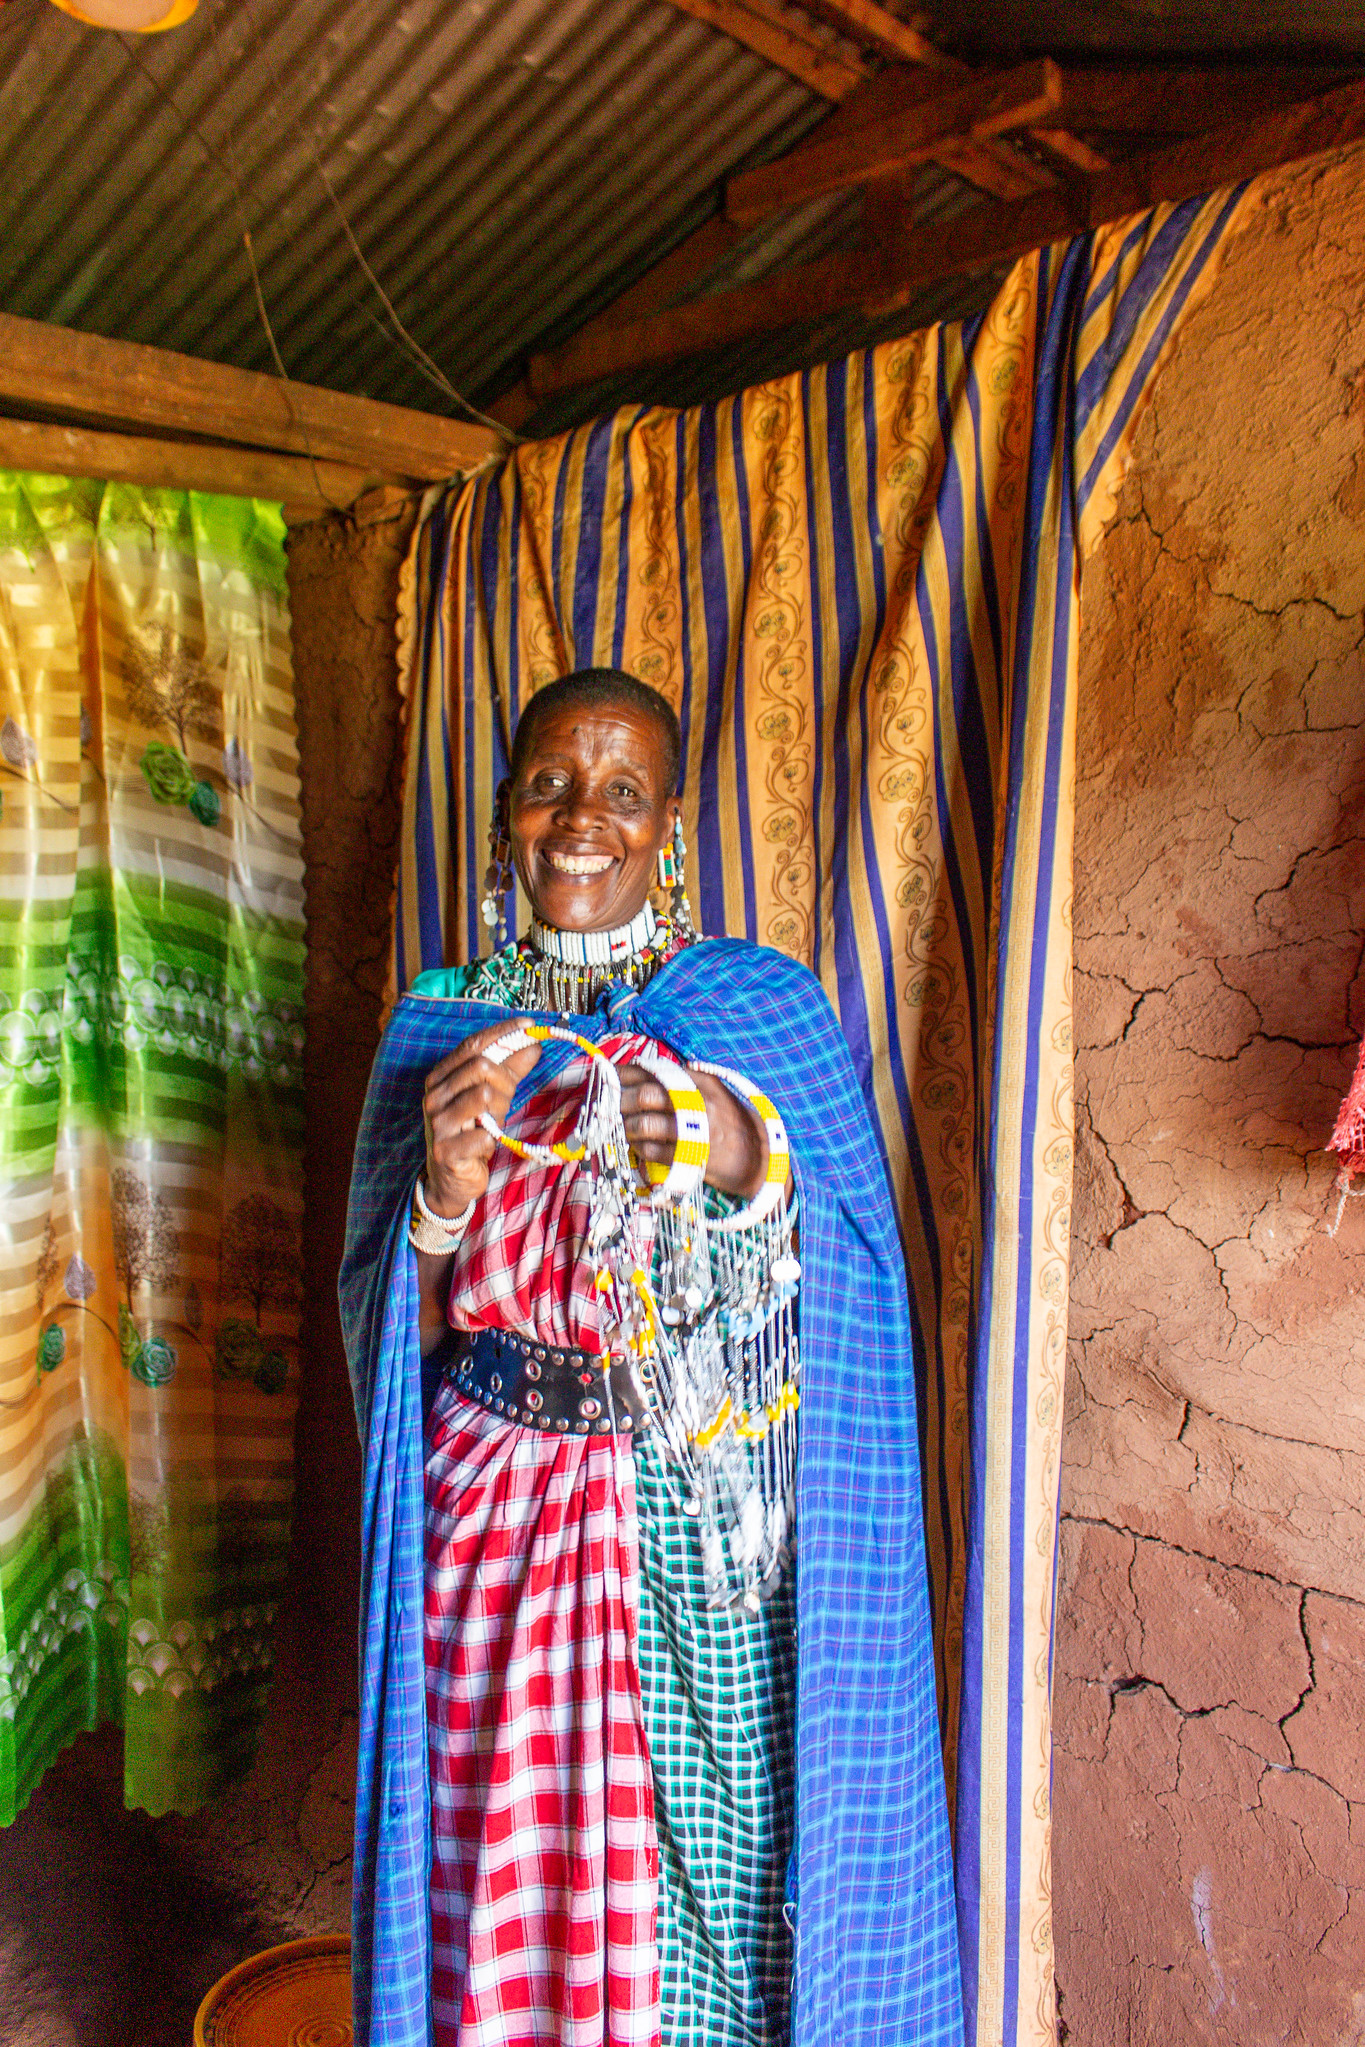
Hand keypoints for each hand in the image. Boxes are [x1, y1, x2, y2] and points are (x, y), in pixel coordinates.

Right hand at [421, 1023, 540, 1216]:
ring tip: (494, 1123)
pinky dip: (493, 1139)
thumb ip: (509, 1070)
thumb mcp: (490, 1098)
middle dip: (506, 1080)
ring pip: (485, 1095)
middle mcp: (434, 1095)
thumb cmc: (470, 1132)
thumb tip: (533, 1044)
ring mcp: (438, 1123)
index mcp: (441, 1077)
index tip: (528, 1025)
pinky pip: (485, 1134)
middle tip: (509, 1098)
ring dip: (500, 1110)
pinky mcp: (446, 1150)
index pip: (472, 1044)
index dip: (503, 1032)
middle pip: (481, 1066)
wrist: (451, 1180)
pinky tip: (485, 1145)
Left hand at [619, 1061, 766, 1198]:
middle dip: (620, 1100)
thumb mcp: (716, 1091)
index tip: (608, 1077)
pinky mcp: (689, 1158)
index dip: (625, 1073)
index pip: (655, 1071)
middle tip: (608, 1105)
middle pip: (647, 1095)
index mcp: (700, 1083)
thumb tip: (645, 1068)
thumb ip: (687, 1078)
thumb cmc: (733, 1122)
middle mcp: (697, 1104)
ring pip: (645, 1124)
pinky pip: (652, 1151)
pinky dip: (639, 1147)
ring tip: (624, 1127)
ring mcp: (693, 1132)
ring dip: (628, 1126)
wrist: (759, 1159)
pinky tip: (638, 1145)